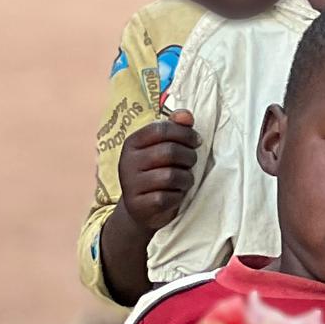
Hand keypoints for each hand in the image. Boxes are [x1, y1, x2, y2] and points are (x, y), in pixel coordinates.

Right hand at [115, 110, 197, 233]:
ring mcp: (130, 185)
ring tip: (185, 179)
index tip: (197, 141)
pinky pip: (167, 197)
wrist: (142, 208)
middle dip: (189, 156)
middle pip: (169, 152)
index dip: (185, 133)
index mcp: (132, 143)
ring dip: (186, 178)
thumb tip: (186, 116)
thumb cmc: (158, 171)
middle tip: (191, 162)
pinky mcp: (137, 205)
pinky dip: (178, 195)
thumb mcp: (164, 147)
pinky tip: (175, 194)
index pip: (161, 129)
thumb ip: (176, 127)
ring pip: (170, 176)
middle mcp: (126, 162)